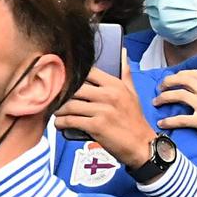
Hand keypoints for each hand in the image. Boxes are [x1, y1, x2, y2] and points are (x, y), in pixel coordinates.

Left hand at [55, 54, 157, 168]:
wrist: (141, 144)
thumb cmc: (134, 119)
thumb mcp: (132, 93)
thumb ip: (124, 73)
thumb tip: (122, 52)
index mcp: (115, 85)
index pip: (88, 72)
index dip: (73, 76)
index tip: (64, 82)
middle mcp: (108, 95)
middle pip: (75, 88)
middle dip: (62, 94)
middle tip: (55, 99)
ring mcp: (102, 110)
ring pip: (70, 105)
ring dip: (59, 110)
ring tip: (57, 112)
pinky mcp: (96, 126)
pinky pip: (71, 121)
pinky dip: (61, 123)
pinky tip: (59, 124)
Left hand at [155, 69, 196, 155]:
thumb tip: (195, 92)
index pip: (194, 74)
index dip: (179, 74)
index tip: (170, 81)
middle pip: (184, 80)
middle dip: (167, 82)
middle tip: (159, 89)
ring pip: (179, 95)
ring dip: (163, 98)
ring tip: (156, 103)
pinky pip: (181, 119)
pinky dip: (168, 121)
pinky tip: (161, 123)